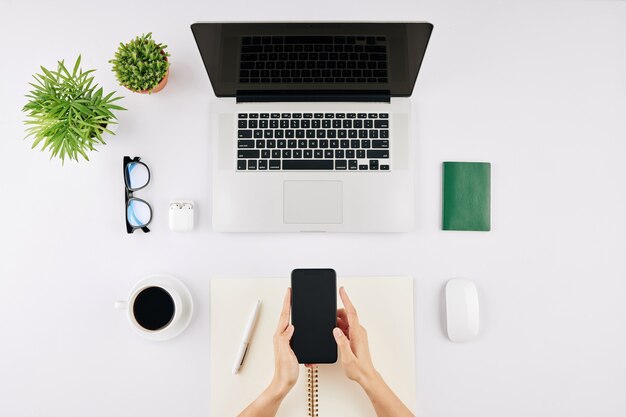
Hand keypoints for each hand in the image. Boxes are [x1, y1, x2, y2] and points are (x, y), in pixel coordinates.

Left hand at [237, 289, 299, 416]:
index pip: (285, 315)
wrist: (284, 383)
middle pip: (286, 316)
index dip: (287, 303)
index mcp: (280, 336)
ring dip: (291, 312)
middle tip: (291, 293)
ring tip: (294, 303)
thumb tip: (290, 326)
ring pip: (289, 322)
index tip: (289, 292)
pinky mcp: (289, 345)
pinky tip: (298, 322)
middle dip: (288, 304)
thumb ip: (286, 339)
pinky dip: (296, 324)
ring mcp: (285, 341)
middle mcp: (281, 337)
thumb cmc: (285, 371)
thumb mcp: (286, 354)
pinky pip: (292, 331)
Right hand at [333, 287, 376, 384]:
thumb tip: (336, 330)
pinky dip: (339, 327)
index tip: (342, 290)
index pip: (351, 312)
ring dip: (337, 322)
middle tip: (328, 319)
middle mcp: (358, 331)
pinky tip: (335, 334)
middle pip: (347, 314)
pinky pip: (346, 327)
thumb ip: (342, 343)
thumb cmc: (358, 368)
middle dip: (336, 313)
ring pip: (346, 321)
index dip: (346, 299)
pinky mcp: (355, 337)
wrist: (366, 375)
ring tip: (331, 331)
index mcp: (357, 333)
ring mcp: (357, 334)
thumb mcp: (347, 358)